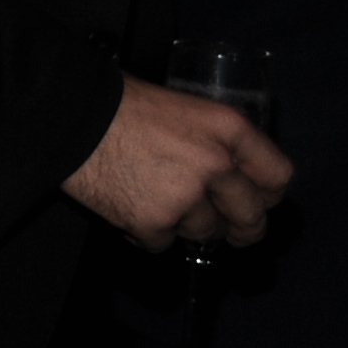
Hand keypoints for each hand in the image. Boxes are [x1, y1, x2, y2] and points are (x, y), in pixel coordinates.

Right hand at [63, 73, 294, 249]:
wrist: (70, 117)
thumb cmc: (120, 104)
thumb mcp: (183, 108)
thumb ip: (211, 140)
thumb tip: (224, 171)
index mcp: (228, 129)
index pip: (277, 175)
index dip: (269, 194)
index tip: (258, 201)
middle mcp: (216, 165)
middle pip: (251, 216)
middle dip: (242, 229)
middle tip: (230, 233)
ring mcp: (185, 197)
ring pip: (204, 233)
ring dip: (184, 225)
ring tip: (156, 203)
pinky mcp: (152, 222)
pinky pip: (161, 243)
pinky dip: (146, 233)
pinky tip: (128, 208)